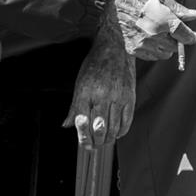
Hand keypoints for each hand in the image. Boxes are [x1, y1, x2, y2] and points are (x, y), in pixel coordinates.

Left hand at [62, 23, 135, 151]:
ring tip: (106, 141)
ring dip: (109, 139)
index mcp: (85, 92)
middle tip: (95, 146)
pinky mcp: (130, 97)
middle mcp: (101, 96)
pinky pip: (127, 121)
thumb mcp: (80, 83)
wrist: (115, 48)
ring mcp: (117, 97)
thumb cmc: (94, 65)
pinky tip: (118, 133)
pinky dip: (122, 131)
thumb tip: (66, 125)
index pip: (82, 122)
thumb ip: (74, 106)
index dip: (83, 138)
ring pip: (113, 128)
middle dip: (96, 142)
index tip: (85, 145)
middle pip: (99, 128)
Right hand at [106, 0, 195, 59]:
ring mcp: (143, 45)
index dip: (191, 36)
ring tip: (156, 32)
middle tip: (168, 29)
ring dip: (164, 46)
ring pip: (164, 54)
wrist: (107, 2)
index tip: (192, 35)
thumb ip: (177, 8)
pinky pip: (150, 56)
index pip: (186, 36)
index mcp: (164, 21)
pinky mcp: (133, 50)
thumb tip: (194, 15)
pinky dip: (152, 49)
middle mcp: (155, 36)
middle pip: (175, 47)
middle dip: (175, 39)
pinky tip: (146, 36)